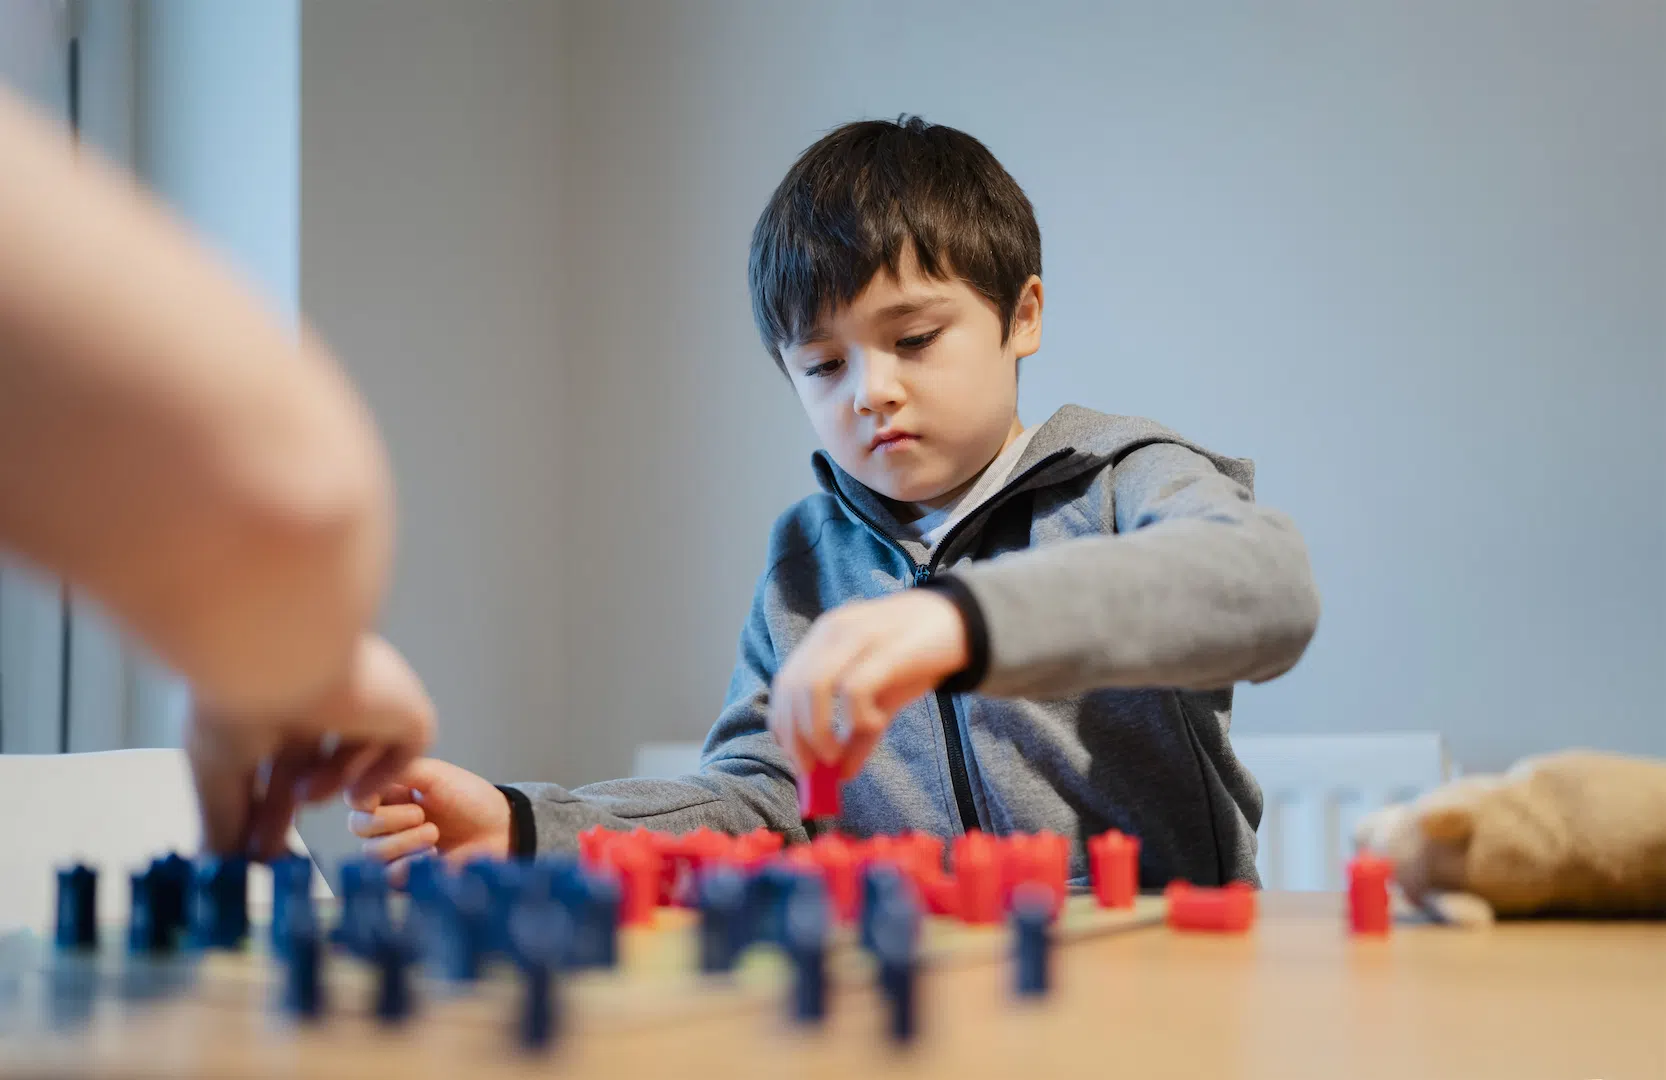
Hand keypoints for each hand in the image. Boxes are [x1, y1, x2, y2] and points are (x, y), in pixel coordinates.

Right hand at [186, 632, 435, 857]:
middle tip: (278, 855)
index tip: (252, 848)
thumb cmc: (235, 700)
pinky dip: (381, 774)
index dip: (261, 803)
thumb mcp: (216, 773)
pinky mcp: (402, 704)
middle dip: (290, 808)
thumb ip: (222, 824)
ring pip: (355, 754)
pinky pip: (407, 747)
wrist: (276, 656)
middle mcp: (315, 691)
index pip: (270, 757)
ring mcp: (360, 695)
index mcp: (269, 696)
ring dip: (328, 785)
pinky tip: (354, 784)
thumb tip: (222, 868)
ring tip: (305, 791)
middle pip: (308, 761)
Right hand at [347, 757, 511, 883]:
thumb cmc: (470, 798)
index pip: (354, 796)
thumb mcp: (435, 774)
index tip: (395, 794)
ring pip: (372, 853)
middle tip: (423, 815)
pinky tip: (434, 855)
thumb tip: (363, 776)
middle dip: (390, 820)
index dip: (365, 797)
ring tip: (435, 834)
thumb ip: (399, 769)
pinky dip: (411, 864)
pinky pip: (389, 876)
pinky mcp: (406, 877)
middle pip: (358, 825)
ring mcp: (395, 851)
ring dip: (405, 841)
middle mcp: (386, 822)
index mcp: (388, 793)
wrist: (500, 829)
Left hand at [769, 590, 967, 780]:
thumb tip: (841, 775)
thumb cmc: (917, 657)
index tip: (798, 760)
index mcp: (824, 638)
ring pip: (813, 687)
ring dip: (816, 731)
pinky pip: (854, 688)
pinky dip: (855, 717)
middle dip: (796, 736)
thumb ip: (860, 732)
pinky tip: (875, 723)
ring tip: (834, 755)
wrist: (961, 622)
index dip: (783, 725)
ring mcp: (857, 637)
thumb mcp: (883, 697)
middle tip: (813, 769)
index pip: (784, 683)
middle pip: (793, 688)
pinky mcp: (886, 648)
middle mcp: (833, 632)